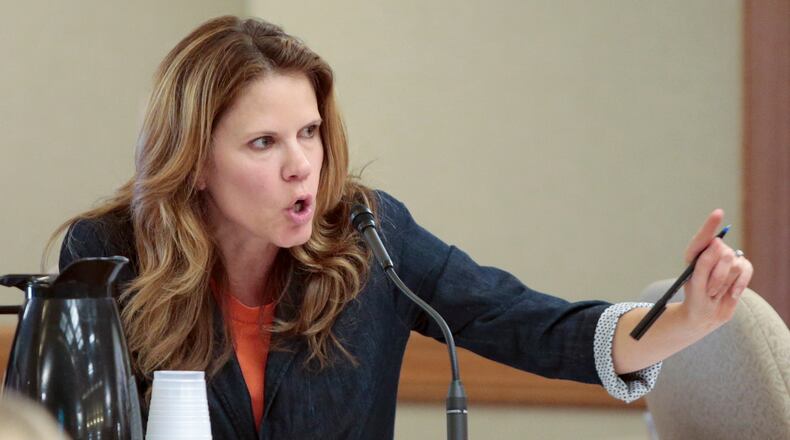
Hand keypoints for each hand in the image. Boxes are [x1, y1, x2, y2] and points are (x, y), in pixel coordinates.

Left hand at [680, 209, 753, 331]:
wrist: (706, 316)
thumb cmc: (696, 299)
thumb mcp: (695, 284)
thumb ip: (703, 264)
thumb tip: (717, 244)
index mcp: (695, 254)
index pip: (703, 238)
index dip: (711, 225)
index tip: (719, 213)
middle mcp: (711, 254)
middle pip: (722, 253)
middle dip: (716, 275)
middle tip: (709, 290)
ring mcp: (727, 260)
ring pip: (734, 264)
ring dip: (725, 283)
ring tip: (716, 293)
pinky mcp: (740, 269)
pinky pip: (746, 270)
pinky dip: (739, 284)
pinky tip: (731, 294)